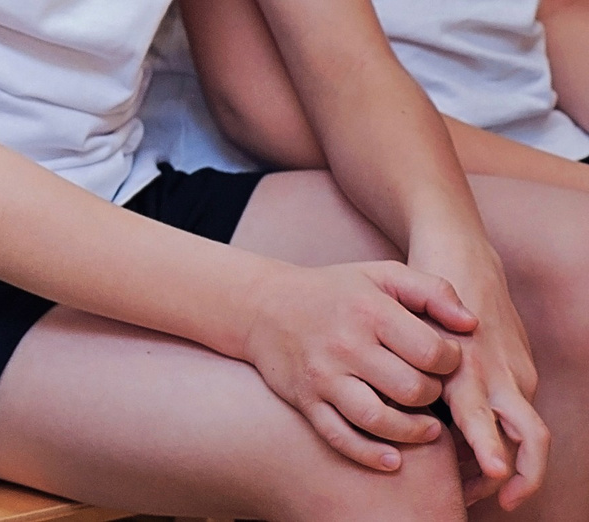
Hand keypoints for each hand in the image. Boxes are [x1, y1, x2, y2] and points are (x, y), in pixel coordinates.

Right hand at [239, 260, 472, 471]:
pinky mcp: (306, 401)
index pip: (431, 352)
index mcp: (369, 311)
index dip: (451, 362)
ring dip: (413, 432)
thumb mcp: (382, 276)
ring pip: (379, 419)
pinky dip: (370, 454)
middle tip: (430, 388)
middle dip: (433, 395)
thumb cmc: (333, 292)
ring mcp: (323, 376)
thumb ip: (432, 290)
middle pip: (412, 389)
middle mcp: (345, 344)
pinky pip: (341, 437)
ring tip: (427, 428)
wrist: (263, 305)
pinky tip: (393, 458)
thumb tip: (472, 324)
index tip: (444, 361)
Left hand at [407, 243, 546, 510]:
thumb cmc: (421, 294)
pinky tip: (475, 451)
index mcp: (472, 368)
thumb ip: (406, 369)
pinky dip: (500, 435)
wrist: (460, 251)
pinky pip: (518, 412)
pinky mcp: (521, 367)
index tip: (491, 478)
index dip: (492, 455)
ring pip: (526, 433)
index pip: (491, 423)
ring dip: (506, 463)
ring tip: (476, 487)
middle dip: (519, 475)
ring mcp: (516, 372)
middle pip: (528, 439)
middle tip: (498, 500)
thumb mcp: (408, 325)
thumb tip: (400, 410)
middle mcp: (502, 375)